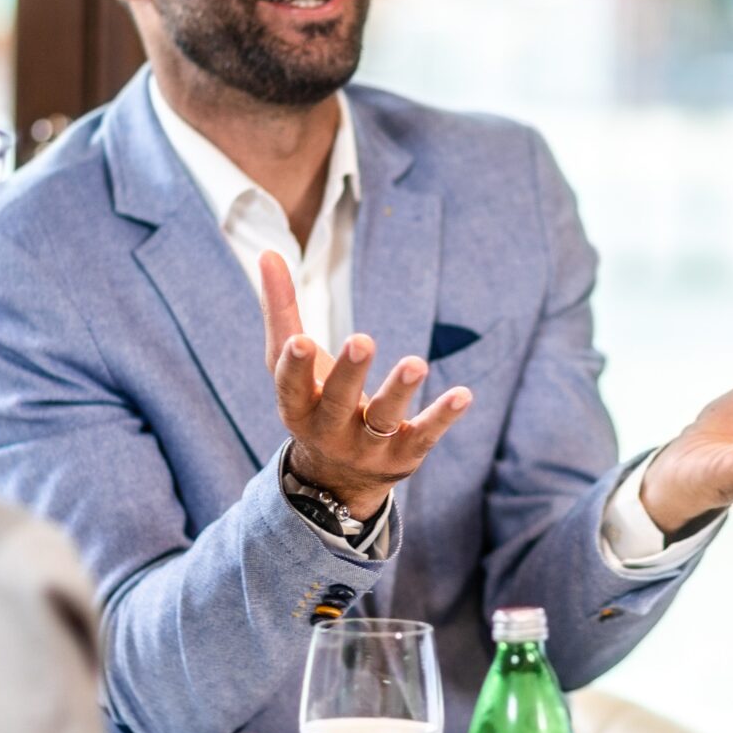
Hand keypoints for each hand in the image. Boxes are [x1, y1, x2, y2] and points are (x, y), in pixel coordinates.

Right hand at [259, 253, 471, 519]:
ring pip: (382, 419)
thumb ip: (282, 311)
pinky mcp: (404, 454)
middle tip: (363, 339)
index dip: (295, 368)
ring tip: (416, 362)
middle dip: (349, 373)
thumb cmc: (313, 401)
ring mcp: (367, 447)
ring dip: (398, 391)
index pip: (291, 388)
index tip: (301, 340)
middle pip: (338, 402)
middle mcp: (329, 432)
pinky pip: (424, 435)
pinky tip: (463, 394)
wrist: (336, 480)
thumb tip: (269, 252)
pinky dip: (442, 416)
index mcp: (297, 408)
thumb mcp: (292, 365)